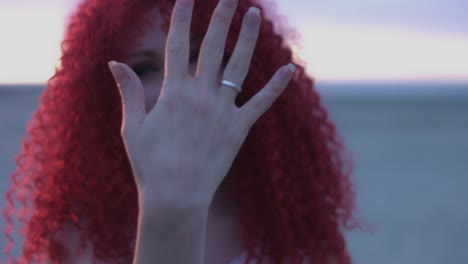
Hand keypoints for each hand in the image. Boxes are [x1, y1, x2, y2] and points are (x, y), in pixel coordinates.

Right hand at [108, 0, 294, 211]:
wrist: (176, 196)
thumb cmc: (150, 164)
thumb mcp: (132, 127)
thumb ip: (129, 92)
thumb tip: (115, 63)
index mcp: (173, 92)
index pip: (177, 44)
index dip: (182, 17)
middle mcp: (200, 95)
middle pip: (212, 47)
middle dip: (220, 17)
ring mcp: (222, 110)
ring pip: (238, 66)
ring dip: (247, 38)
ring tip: (254, 15)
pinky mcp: (239, 129)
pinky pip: (261, 103)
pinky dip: (276, 86)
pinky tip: (290, 68)